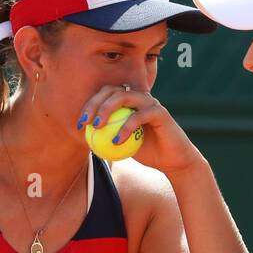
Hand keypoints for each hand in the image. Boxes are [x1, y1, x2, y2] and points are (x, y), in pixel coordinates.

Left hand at [76, 85, 202, 174]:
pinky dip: (126, 127)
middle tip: (86, 122)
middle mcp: (139, 97)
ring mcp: (150, 103)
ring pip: (125, 97)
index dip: (89, 105)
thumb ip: (106, 137)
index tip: (79, 124)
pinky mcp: (160, 112)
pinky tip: (116, 141)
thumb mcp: (122, 146)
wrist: (173, 161)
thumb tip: (82, 137)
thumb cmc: (148, 153)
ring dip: (107, 109)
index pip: (105, 94)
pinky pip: (139, 116)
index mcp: (129, 102)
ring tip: (97, 127)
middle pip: (112, 91)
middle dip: (95, 104)